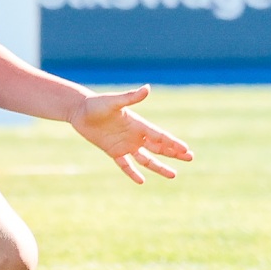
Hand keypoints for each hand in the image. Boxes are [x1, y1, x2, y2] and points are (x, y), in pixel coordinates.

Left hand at [69, 84, 194, 183]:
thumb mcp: (114, 102)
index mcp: (138, 124)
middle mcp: (135, 136)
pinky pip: (125, 165)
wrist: (80, 111)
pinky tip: (141, 181)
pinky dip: (132, 172)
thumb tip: (147, 88)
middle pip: (159, 148)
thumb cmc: (97, 104)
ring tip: (173, 175)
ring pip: (146, 159)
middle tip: (190, 158)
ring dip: (159, 167)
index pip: (160, 136)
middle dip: (174, 153)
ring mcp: (125, 145)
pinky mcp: (114, 151)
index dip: (173, 143)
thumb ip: (131, 97)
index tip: (186, 149)